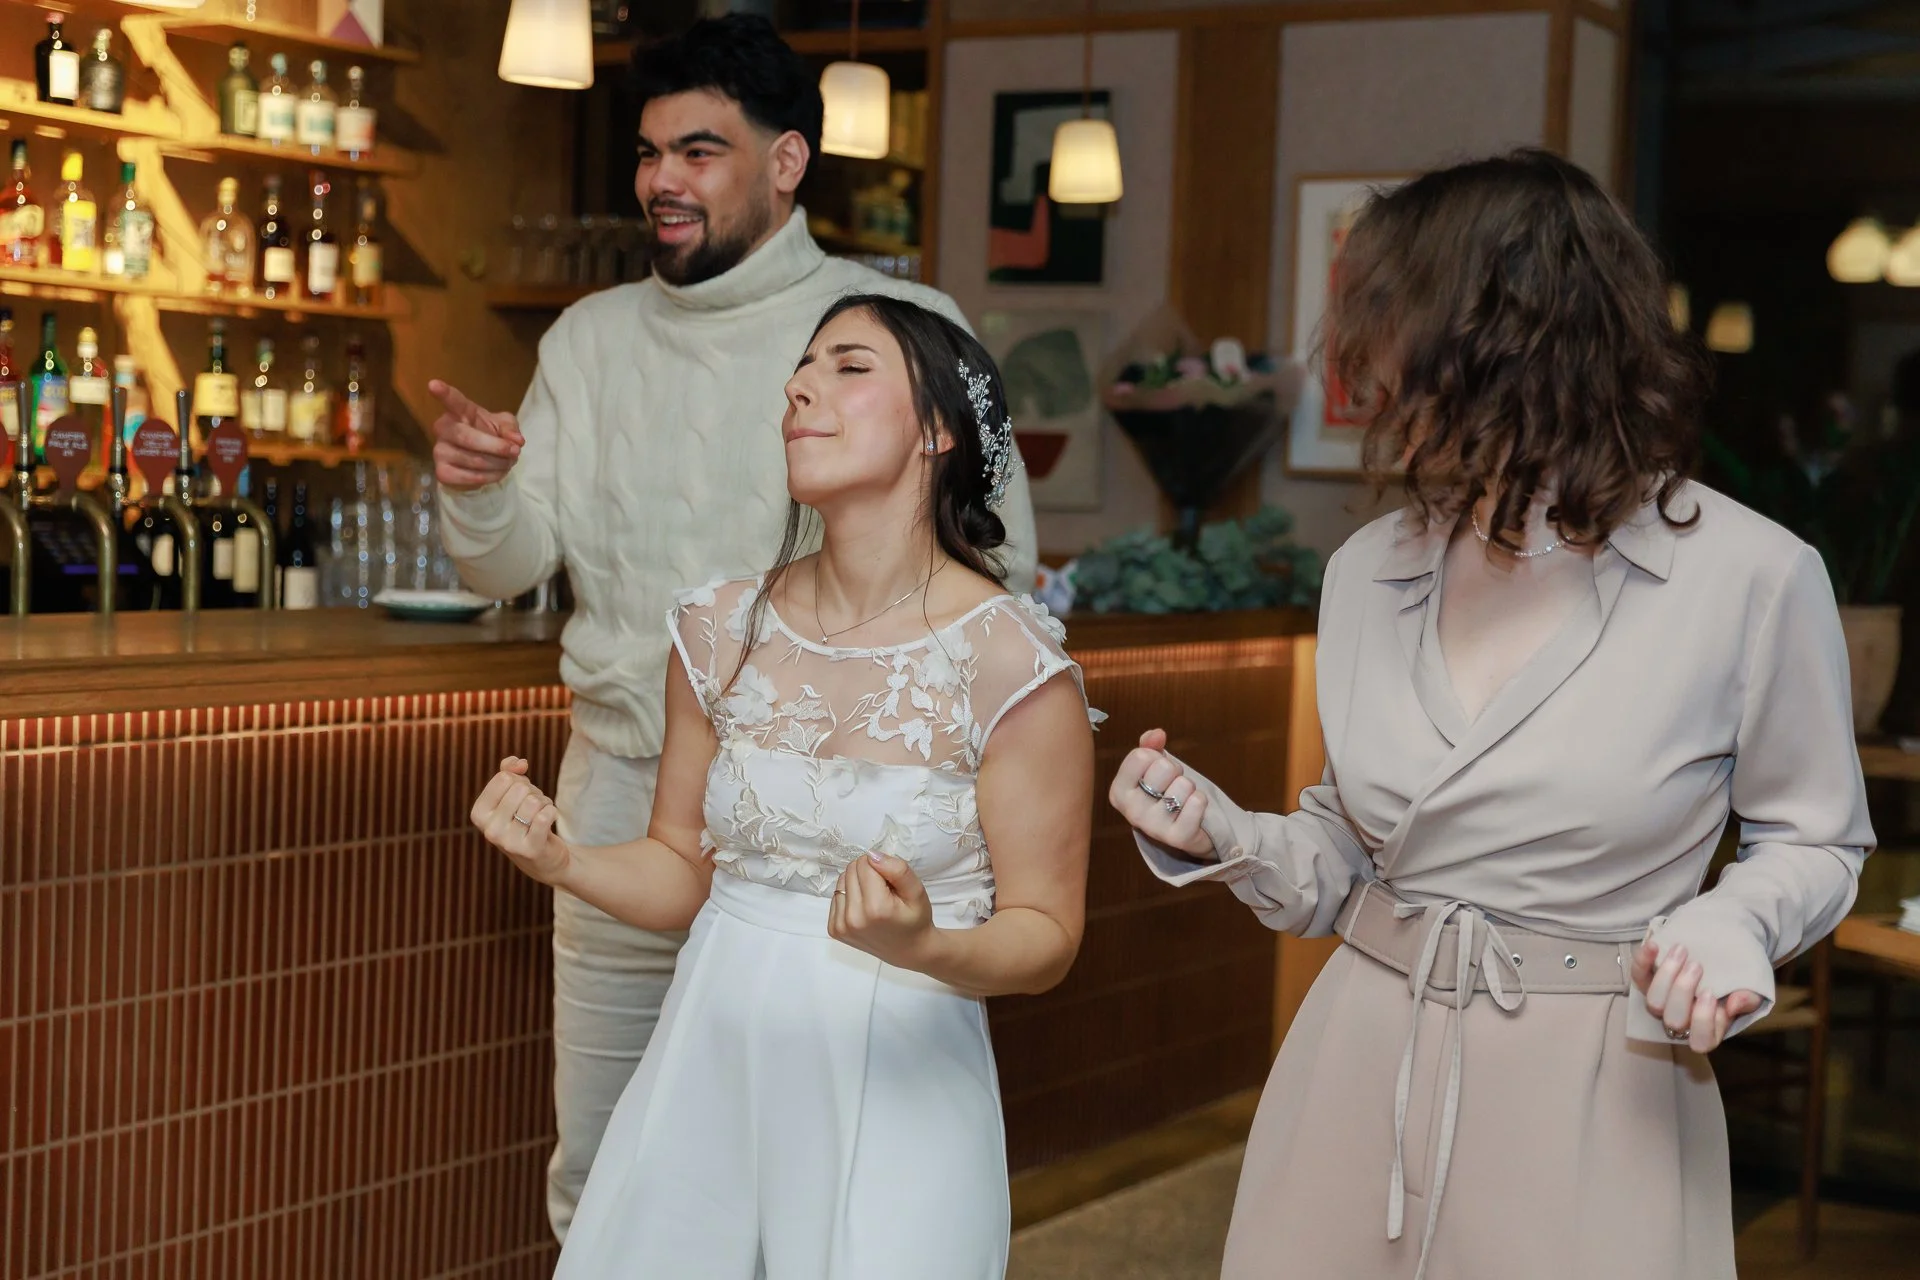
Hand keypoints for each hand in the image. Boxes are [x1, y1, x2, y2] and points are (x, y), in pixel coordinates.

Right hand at [429, 378, 524, 490]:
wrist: (483, 459)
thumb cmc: (490, 434)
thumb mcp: (505, 426)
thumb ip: (511, 428)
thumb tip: (517, 440)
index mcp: (459, 411)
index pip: (451, 400)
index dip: (443, 393)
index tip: (433, 384)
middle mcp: (443, 429)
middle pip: (466, 437)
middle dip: (496, 447)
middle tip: (515, 451)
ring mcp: (439, 451)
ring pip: (473, 460)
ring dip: (499, 464)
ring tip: (509, 462)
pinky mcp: (442, 472)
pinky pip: (470, 477)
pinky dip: (491, 477)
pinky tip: (497, 472)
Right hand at [471, 756, 570, 884]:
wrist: (542, 857)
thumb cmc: (524, 819)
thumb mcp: (511, 793)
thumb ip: (509, 771)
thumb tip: (519, 763)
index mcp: (479, 814)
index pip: (504, 778)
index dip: (519, 781)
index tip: (520, 796)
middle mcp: (489, 830)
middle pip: (520, 788)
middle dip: (533, 793)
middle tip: (532, 808)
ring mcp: (508, 842)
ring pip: (534, 801)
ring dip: (543, 803)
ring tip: (539, 815)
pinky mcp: (530, 849)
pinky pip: (545, 815)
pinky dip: (552, 812)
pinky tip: (548, 822)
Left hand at [828, 851, 934, 968]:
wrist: (909, 950)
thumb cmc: (915, 919)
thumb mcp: (916, 891)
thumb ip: (897, 870)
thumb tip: (872, 855)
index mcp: (875, 908)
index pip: (865, 863)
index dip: (880, 867)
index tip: (891, 882)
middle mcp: (853, 918)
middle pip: (851, 870)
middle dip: (868, 873)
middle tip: (884, 890)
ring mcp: (841, 925)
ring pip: (841, 880)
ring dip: (857, 883)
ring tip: (874, 899)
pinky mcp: (834, 929)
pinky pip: (836, 896)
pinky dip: (849, 896)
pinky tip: (863, 908)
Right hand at [1109, 729, 1212, 857]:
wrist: (1179, 829)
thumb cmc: (1161, 793)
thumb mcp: (1150, 767)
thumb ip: (1149, 746)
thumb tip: (1158, 734)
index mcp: (1118, 792)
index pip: (1141, 756)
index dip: (1155, 757)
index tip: (1154, 772)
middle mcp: (1131, 812)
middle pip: (1164, 767)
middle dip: (1174, 771)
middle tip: (1170, 786)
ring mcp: (1154, 827)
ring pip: (1184, 784)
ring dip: (1188, 787)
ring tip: (1180, 799)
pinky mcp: (1178, 837)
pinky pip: (1197, 802)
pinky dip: (1200, 800)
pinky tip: (1191, 810)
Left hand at [1630, 939, 1763, 1052]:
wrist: (1724, 954)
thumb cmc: (1738, 980)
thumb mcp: (1752, 991)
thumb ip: (1748, 1000)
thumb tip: (1733, 1005)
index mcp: (1708, 1029)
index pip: (1701, 1040)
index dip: (1702, 1020)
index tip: (1710, 993)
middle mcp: (1682, 1020)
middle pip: (1673, 1019)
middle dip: (1683, 990)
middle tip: (1697, 965)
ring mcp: (1662, 1002)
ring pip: (1653, 1001)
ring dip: (1666, 974)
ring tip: (1682, 950)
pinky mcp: (1648, 982)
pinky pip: (1638, 977)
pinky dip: (1643, 961)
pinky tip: (1654, 946)